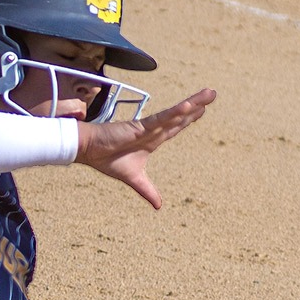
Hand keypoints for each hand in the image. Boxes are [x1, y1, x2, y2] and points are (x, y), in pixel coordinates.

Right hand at [74, 87, 217, 208]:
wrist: (87, 151)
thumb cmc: (107, 159)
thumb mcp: (134, 179)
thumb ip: (148, 191)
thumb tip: (159, 206)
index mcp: (153, 140)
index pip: (175, 127)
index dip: (189, 118)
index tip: (202, 109)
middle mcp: (153, 131)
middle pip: (180, 117)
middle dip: (197, 105)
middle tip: (212, 93)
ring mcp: (148, 127)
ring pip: (175, 114)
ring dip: (193, 103)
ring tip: (209, 93)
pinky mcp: (140, 127)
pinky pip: (161, 119)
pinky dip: (175, 113)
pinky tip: (189, 105)